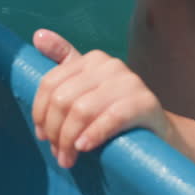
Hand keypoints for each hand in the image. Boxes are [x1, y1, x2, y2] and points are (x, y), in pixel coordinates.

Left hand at [31, 29, 171, 168]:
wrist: (155, 130)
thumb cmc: (113, 111)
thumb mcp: (86, 87)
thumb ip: (63, 60)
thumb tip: (38, 35)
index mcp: (92, 59)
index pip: (51, 83)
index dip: (40, 112)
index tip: (42, 135)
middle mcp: (110, 65)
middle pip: (63, 99)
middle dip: (55, 131)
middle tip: (57, 153)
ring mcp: (129, 81)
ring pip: (82, 110)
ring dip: (69, 140)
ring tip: (68, 158)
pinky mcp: (145, 102)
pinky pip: (111, 118)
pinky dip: (93, 135)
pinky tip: (84, 147)